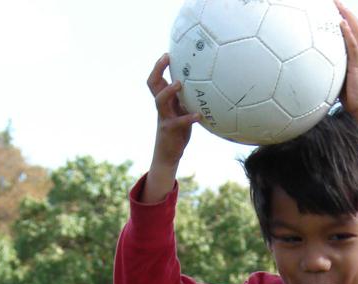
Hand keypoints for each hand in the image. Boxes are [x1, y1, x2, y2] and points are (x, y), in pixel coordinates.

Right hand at [142, 54, 199, 203]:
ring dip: (169, 90)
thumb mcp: (182, 113)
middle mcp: (161, 107)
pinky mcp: (170, 130)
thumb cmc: (178, 132)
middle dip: (158, 69)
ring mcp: (164, 118)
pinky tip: (198, 115)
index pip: (156, 80)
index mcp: (164, 101)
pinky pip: (178, 122)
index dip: (159, 66)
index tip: (168, 53)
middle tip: (167, 58)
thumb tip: (204, 86)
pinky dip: (188, 118)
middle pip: (153, 84)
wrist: (168, 155)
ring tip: (180, 84)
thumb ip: (187, 100)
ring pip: (160, 100)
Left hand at [334, 3, 357, 142]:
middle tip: (333, 0)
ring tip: (337, 4)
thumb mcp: (338, 81)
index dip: (343, 17)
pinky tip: (341, 23)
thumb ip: (330, 72)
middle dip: (344, 10)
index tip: (332, 8)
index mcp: (355, 54)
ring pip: (355, 30)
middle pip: (353, 24)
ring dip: (346, 15)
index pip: (350, 30)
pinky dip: (348, 33)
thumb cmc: (352, 97)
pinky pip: (353, 45)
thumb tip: (315, 71)